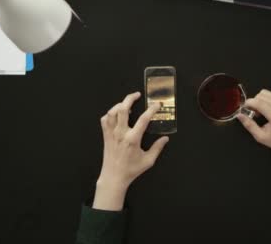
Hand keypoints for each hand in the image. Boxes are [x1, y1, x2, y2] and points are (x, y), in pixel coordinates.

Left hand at [93, 92, 168, 210]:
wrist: (113, 177)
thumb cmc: (131, 170)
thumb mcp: (148, 161)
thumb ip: (157, 148)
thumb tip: (165, 138)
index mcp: (132, 139)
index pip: (143, 119)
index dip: (152, 109)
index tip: (157, 105)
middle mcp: (120, 133)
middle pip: (123, 109)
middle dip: (130, 98)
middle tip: (137, 95)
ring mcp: (111, 134)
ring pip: (112, 112)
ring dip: (119, 105)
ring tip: (127, 103)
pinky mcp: (105, 136)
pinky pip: (104, 120)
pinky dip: (110, 114)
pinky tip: (116, 114)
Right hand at [237, 89, 270, 149]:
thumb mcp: (261, 136)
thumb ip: (249, 125)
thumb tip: (239, 115)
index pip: (258, 102)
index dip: (248, 103)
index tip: (245, 108)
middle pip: (261, 95)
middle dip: (254, 102)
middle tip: (254, 113)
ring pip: (266, 93)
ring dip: (260, 100)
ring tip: (261, 111)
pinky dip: (267, 101)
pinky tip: (268, 110)